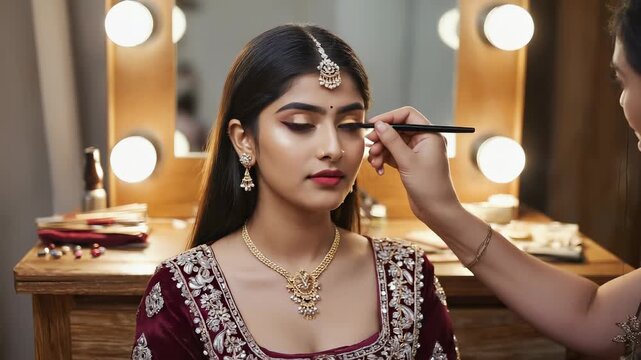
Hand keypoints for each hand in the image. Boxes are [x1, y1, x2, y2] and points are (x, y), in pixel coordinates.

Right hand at [366, 106, 460, 223]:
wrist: (436, 210)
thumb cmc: (428, 186)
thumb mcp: (407, 161)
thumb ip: (392, 140)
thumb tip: (379, 124)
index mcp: (430, 135)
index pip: (407, 115)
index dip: (389, 117)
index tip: (373, 125)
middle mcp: (424, 141)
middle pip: (397, 129)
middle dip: (382, 138)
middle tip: (369, 145)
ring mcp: (417, 152)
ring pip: (393, 143)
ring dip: (381, 151)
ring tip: (374, 162)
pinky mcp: (410, 163)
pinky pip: (393, 155)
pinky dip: (384, 160)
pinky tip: (380, 170)